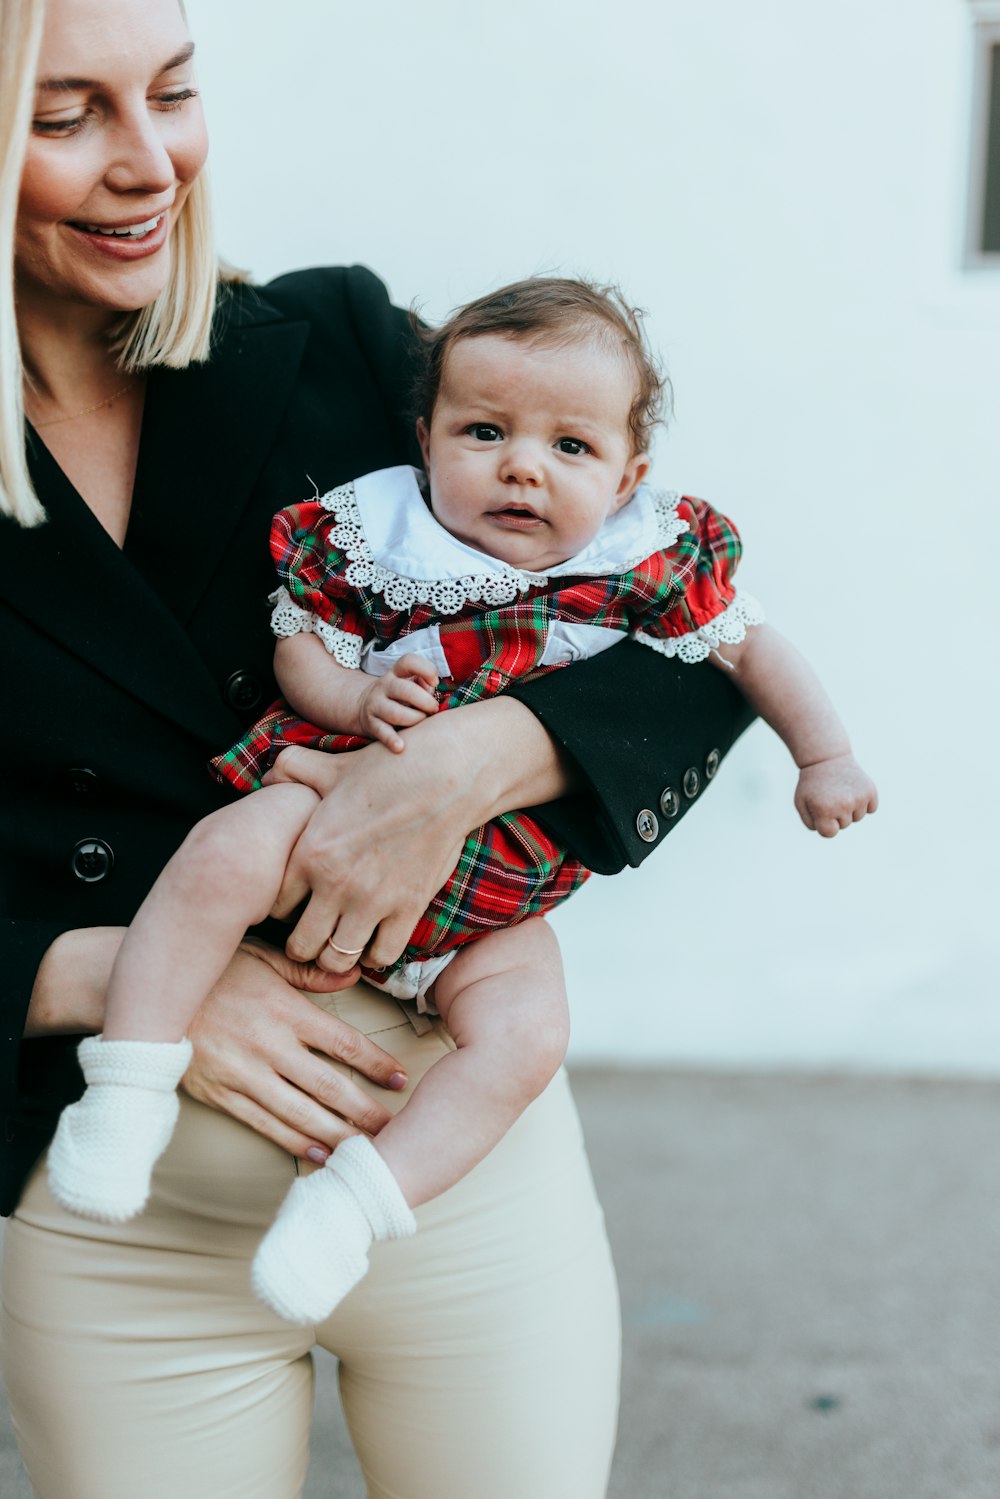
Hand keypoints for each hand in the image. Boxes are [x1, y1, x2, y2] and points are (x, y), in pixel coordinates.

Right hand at [182, 939, 407, 1158]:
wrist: (148, 996)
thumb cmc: (210, 972)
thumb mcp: (261, 958)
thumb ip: (308, 973)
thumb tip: (352, 973)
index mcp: (283, 1009)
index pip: (342, 1042)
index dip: (375, 1063)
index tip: (400, 1079)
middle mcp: (267, 1045)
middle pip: (329, 1086)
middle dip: (366, 1110)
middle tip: (395, 1129)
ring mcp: (242, 1074)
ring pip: (301, 1113)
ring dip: (338, 1135)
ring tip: (368, 1151)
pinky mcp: (220, 1095)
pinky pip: (264, 1125)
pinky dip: (295, 1143)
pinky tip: (320, 1155)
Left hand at [261, 716, 475, 972]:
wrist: (445, 780)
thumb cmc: (388, 770)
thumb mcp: (332, 768)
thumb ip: (293, 769)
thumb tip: (269, 772)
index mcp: (310, 853)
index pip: (276, 907)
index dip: (282, 910)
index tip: (296, 905)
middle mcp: (335, 884)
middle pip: (300, 945)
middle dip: (302, 944)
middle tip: (312, 934)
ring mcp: (373, 901)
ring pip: (337, 959)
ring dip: (335, 956)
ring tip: (341, 942)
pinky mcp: (408, 909)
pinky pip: (382, 956)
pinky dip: (375, 955)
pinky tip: (374, 938)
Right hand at [355, 654, 438, 752]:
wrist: (365, 707)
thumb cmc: (399, 696)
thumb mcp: (409, 684)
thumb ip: (424, 684)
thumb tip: (432, 689)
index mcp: (396, 673)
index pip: (408, 661)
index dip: (425, 669)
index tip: (435, 682)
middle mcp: (384, 686)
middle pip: (405, 690)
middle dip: (424, 701)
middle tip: (433, 709)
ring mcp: (376, 705)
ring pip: (395, 713)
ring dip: (414, 719)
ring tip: (421, 721)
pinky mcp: (372, 724)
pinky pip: (382, 732)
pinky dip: (391, 740)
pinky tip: (400, 747)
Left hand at [794, 753, 878, 837]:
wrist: (826, 757)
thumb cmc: (812, 782)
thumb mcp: (801, 802)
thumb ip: (810, 823)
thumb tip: (829, 833)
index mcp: (824, 810)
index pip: (830, 833)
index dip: (824, 823)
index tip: (821, 810)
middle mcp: (843, 805)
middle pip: (844, 825)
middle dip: (836, 815)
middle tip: (830, 796)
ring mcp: (859, 798)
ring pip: (858, 817)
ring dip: (851, 809)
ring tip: (841, 791)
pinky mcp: (870, 791)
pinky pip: (871, 809)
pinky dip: (864, 803)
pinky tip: (853, 790)